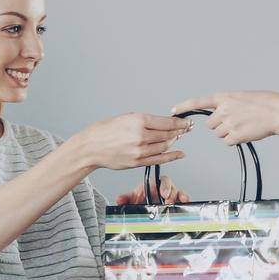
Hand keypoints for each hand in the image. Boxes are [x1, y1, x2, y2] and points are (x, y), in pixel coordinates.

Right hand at [65, 112, 190, 171]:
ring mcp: (140, 151)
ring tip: (178, 137)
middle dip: (180, 131)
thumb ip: (145, 121)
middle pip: (168, 135)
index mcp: (138, 121)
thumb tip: (162, 123)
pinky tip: (180, 154)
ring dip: (174, 142)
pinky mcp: (138, 162)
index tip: (186, 121)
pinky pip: (159, 159)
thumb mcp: (126, 117)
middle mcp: (141, 136)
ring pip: (165, 146)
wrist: (91, 147)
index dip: (180, 122)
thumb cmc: (105, 131)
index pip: (167, 122)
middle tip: (187, 129)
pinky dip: (172, 156)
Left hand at [115, 175, 189, 204]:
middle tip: (168, 201)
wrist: (143, 210)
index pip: (162, 181)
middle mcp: (164, 190)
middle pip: (172, 187)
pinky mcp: (176, 204)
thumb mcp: (132, 199)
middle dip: (172, 193)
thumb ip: (126, 198)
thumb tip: (119, 199)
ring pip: (179, 193)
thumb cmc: (141, 200)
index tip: (163, 193)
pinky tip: (186, 203)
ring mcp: (171, 197)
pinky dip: (186, 201)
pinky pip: (184, 200)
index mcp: (155, 185)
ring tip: (180, 202)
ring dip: (180, 196)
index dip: (164, 186)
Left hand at [171, 91, 278, 145]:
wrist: (277, 111)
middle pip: (210, 125)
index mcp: (224, 97)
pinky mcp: (236, 135)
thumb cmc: (262, 104)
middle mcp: (224, 109)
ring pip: (218, 134)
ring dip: (228, 133)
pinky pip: (227, 142)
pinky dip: (235, 140)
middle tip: (237, 120)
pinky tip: (246, 132)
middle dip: (220, 125)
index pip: (199, 101)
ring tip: (244, 125)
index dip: (184, 106)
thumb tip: (216, 118)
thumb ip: (226, 105)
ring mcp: (229, 123)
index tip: (173, 111)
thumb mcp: (240, 98)